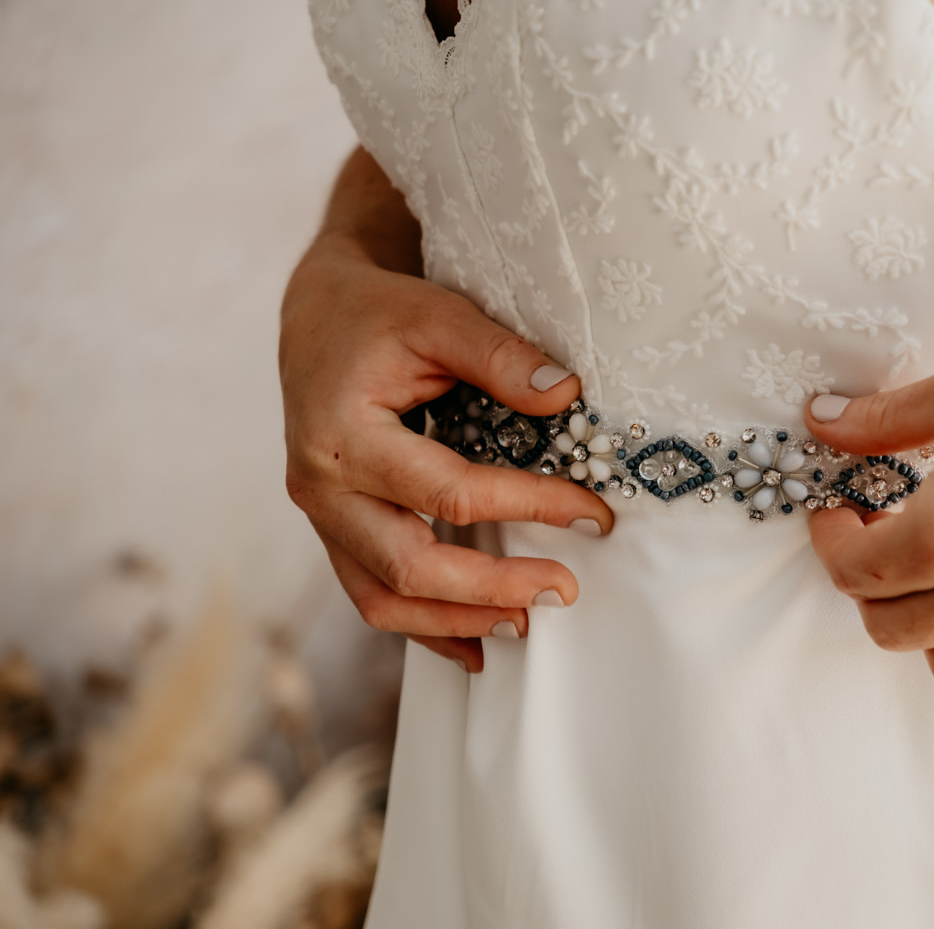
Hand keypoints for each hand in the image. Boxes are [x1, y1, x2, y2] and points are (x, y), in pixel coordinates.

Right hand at [280, 234, 613, 671]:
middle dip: (492, 587)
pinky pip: (373, 595)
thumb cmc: (376, 315)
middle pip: (408, 566)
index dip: (526, 504)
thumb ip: (499, 355)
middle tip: (563, 589)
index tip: (591, 511)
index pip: (448, 491)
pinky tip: (475, 646)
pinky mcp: (335, 530)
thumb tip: (566, 395)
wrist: (314, 318)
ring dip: (456, 622)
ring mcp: (322, 517)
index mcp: (342, 436)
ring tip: (524, 626)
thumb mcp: (437, 315)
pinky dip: (424, 626)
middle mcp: (321, 488)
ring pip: (381, 599)